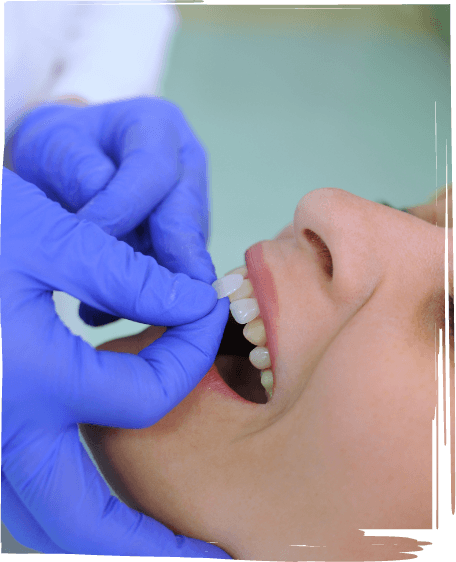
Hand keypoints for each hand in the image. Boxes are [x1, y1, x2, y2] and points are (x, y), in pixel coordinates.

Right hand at [1, 168, 230, 556]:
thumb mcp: (48, 234)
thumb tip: (193, 302)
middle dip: (148, 547)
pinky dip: (51, 504)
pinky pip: (9, 488)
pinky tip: (85, 482)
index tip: (205, 319)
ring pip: (35, 519)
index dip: (190, 357)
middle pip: (80, 523)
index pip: (147, 396)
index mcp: (30, 378)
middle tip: (205, 555)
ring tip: (149, 541)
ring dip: (96, 537)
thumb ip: (128, 277)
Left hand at [10, 97, 213, 325]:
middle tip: (162, 303)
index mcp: (157, 128)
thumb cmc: (63, 147)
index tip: (86, 243)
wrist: (75, 158)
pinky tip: (105, 312)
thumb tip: (105, 225)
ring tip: (104, 313)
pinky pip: (175, 268)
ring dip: (155, 285)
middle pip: (188, 215)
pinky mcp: (188, 236)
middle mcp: (187, 164)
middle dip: (173, 261)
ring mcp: (193, 202)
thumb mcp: (54, 143)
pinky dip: (144, 294)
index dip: (123, 209)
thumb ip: (75, 171)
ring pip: (187, 250)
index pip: (153, 171)